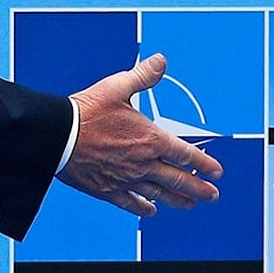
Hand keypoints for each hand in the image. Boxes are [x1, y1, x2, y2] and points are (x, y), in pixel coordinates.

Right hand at [57, 54, 222, 215]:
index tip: (216, 172)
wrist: (56, 135)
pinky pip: (131, 203)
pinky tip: (152, 211)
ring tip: (191, 204)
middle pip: (179, 179)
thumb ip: (143, 76)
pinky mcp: (108, 190)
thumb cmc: (86, 111)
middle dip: (199, 188)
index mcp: (151, 139)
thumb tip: (161, 61)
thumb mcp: (117, 87)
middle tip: (213, 195)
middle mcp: (143, 163)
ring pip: (160, 194)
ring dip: (178, 200)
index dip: (205, 164)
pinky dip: (143, 208)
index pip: (186, 155)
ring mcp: (127, 179)